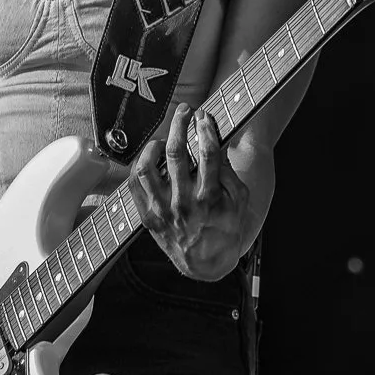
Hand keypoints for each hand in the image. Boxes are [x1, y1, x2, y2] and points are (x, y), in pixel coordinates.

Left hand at [130, 104, 248, 279]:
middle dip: (180, 124)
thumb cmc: (225, 229)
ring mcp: (162, 209)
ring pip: (147, 167)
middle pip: (176, 153)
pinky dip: (139, 165)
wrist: (204, 263)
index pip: (207, 153)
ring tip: (164, 139)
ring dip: (155, 145)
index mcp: (209, 197)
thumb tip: (217, 146)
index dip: (205, 129)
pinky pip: (134, 185)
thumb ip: (230, 174)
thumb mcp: (240, 202)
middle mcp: (183, 202)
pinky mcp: (148, 216)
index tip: (204, 116)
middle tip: (185, 111)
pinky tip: (149, 158)